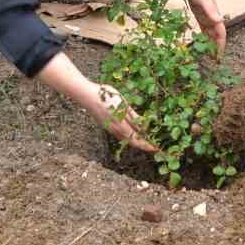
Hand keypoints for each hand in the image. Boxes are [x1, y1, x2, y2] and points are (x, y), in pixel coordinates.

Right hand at [36, 54, 156, 151]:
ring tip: (147, 140)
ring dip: (137, 141)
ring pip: (126, 139)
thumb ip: (132, 115)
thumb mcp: (122, 104)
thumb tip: (143, 125)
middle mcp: (115, 130)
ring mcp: (110, 129)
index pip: (137, 139)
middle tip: (154, 146)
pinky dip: (129, 137)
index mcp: (120, 125)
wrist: (87, 96)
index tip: (156, 148)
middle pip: (132, 141)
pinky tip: (132, 134)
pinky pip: (120, 135)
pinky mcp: (107, 125)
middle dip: (144, 145)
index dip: (147, 145)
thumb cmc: (106, 97)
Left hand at [182, 0, 226, 54]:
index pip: (220, 34)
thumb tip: (220, 21)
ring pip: (210, 34)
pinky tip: (200, 43)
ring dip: (210, 44)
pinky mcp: (199, 15)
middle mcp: (212, 18)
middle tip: (214, 62)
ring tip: (208, 56)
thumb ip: (211, 10)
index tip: (219, 57)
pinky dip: (203, 36)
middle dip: (216, 48)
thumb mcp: (203, 0)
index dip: (220, 46)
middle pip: (216, 36)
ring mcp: (206, 17)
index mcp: (215, 16)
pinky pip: (203, 29)